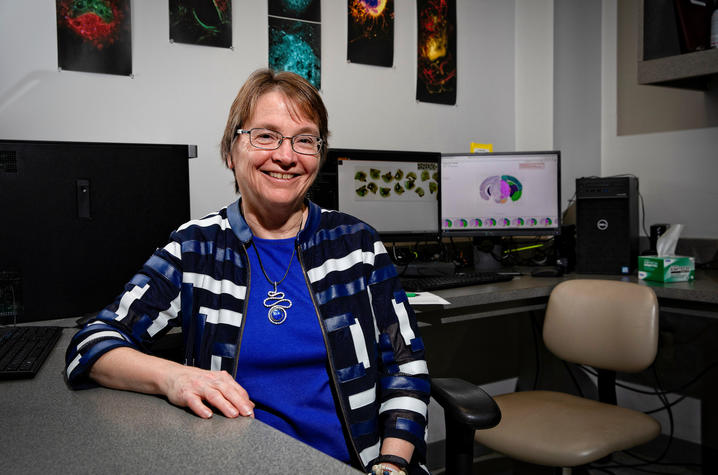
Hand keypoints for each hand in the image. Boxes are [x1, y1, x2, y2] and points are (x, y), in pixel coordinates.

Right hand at [89, 348, 254, 419]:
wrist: (172, 375)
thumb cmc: (197, 381)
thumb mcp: (216, 383)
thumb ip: (233, 393)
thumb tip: (250, 404)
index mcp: (220, 378)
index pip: (236, 389)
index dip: (245, 401)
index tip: (252, 412)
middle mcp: (211, 381)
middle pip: (227, 391)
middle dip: (239, 402)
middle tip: (247, 413)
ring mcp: (198, 386)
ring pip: (213, 395)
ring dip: (224, 405)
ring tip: (233, 414)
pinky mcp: (185, 393)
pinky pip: (194, 401)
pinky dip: (201, 408)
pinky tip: (207, 415)